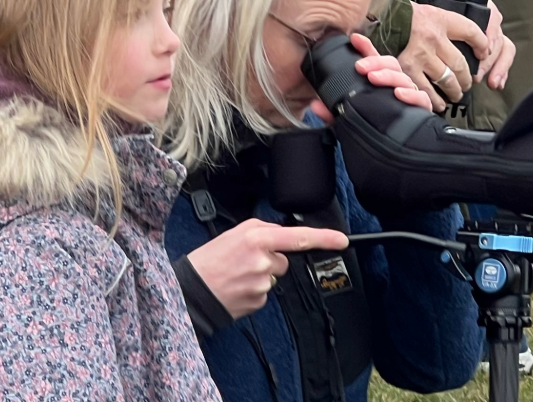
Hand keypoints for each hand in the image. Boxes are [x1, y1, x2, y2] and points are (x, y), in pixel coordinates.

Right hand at [186, 218, 348, 317]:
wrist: (191, 290)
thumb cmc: (209, 259)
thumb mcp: (234, 233)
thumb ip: (262, 230)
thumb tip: (281, 237)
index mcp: (257, 238)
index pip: (298, 237)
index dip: (323, 238)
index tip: (341, 240)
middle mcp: (263, 261)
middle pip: (283, 260)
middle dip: (270, 259)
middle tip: (244, 261)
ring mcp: (262, 284)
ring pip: (274, 277)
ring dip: (260, 275)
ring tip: (237, 274)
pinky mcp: (259, 301)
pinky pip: (266, 293)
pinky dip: (254, 290)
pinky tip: (238, 287)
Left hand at [309, 33, 429, 122]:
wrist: (397, 148)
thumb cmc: (374, 126)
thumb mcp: (349, 119)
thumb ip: (332, 113)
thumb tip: (315, 106)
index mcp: (379, 80)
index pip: (373, 59)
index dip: (365, 47)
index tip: (354, 39)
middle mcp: (394, 84)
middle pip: (389, 63)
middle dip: (374, 62)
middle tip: (360, 67)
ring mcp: (409, 94)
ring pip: (403, 77)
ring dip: (388, 75)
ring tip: (374, 78)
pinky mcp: (420, 109)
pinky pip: (420, 98)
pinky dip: (410, 94)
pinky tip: (398, 94)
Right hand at [403, 2, 511, 111]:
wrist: (374, 19)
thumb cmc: (400, 16)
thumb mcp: (426, 12)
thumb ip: (443, 25)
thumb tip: (466, 40)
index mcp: (440, 20)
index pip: (472, 33)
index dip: (482, 45)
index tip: (484, 53)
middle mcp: (433, 38)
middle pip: (461, 65)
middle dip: (466, 79)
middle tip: (466, 84)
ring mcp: (420, 55)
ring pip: (447, 81)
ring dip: (453, 91)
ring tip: (454, 94)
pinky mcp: (407, 69)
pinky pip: (425, 90)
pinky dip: (433, 99)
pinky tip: (437, 103)